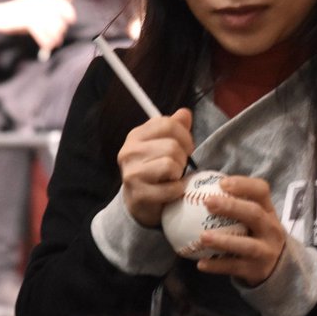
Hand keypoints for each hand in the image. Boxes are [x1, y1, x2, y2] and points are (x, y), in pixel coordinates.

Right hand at [3, 0, 75, 51]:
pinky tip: (45, 46)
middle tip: (58, 39)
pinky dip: (45, 41)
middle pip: (58, 17)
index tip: (71, 21)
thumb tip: (61, 27)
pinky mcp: (26, 20)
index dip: (69, 12)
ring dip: (54, 38)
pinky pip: (42, 34)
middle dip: (60, 30)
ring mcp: (33, 11)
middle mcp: (39, 2)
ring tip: (52, 44)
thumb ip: (46, 16)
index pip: (61, 2)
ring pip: (53, 26)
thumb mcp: (33, 11)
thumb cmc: (17, 17)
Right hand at [117, 108, 194, 227]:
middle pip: (172, 146)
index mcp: (135, 136)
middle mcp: (129, 152)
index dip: (184, 135)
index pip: (167, 124)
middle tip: (178, 167)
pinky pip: (171, 187)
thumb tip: (185, 113)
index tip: (187, 147)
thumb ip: (174, 128)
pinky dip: (177, 190)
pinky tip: (171, 191)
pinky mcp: (139, 194)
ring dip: (179, 174)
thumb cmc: (154, 170)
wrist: (138, 202)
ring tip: (173, 178)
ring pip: (171, 164)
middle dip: (183, 158)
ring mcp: (132, 173)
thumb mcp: (162, 145)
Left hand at [195, 176, 285, 286]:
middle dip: (231, 207)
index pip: (261, 190)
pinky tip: (201, 264)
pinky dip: (217, 266)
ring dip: (223, 240)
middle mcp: (271, 229)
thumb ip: (234, 204)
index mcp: (268, 211)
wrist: (277, 267)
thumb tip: (196, 190)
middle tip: (207, 202)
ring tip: (202, 237)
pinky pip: (235, 267)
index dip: (243, 184)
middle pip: (254, 214)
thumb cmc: (255, 234)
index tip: (221, 183)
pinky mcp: (257, 270)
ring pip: (247, 245)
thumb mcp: (253, 218)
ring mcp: (266, 251)